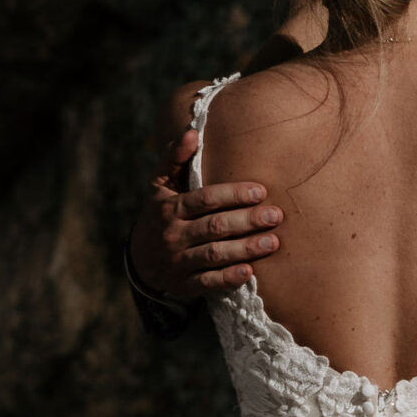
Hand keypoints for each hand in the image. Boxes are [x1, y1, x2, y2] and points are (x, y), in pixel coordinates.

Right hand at [128, 112, 282, 302]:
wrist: (141, 260)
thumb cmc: (160, 214)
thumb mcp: (160, 186)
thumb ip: (174, 158)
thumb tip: (192, 132)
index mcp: (169, 207)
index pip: (204, 199)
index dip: (233, 194)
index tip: (260, 191)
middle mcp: (173, 235)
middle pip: (214, 227)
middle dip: (246, 221)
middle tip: (275, 215)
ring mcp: (178, 262)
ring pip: (214, 254)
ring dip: (245, 249)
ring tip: (273, 242)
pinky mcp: (184, 285)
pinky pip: (208, 283)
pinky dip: (228, 278)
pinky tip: (250, 272)